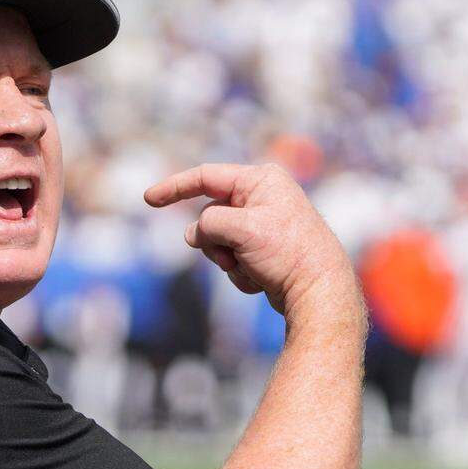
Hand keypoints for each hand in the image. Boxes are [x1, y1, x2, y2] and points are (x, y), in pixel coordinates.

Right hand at [144, 163, 356, 318]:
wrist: (318, 291)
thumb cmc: (286, 253)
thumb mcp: (240, 229)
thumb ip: (208, 224)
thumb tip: (194, 235)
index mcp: (260, 180)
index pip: (205, 177)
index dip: (174, 187)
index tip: (148, 200)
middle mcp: (262, 197)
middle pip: (209, 216)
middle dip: (213, 242)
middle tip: (233, 255)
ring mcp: (262, 224)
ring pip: (217, 241)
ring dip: (226, 260)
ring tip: (252, 269)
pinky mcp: (263, 249)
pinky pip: (233, 257)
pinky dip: (240, 271)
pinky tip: (262, 279)